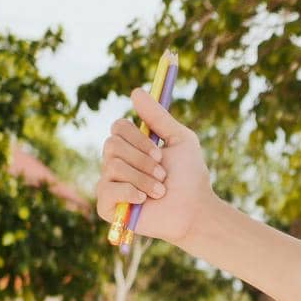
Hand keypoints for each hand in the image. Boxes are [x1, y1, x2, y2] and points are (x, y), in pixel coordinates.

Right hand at [95, 87, 215, 244]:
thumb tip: (135, 91)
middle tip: (163, 174)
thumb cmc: (190, 176)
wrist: (194, 210)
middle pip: (112, 145)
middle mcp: (117, 162)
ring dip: (143, 178)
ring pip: (113, 167)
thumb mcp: (180, 139)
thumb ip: (158, 117)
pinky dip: (129, 193)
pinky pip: (106, 190)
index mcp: (131, 145)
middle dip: (142, 160)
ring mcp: (110, 184)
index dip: (137, 138)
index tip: (160, 152)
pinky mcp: (107, 206)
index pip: (118, 127)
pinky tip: (144, 200)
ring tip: (161, 191)